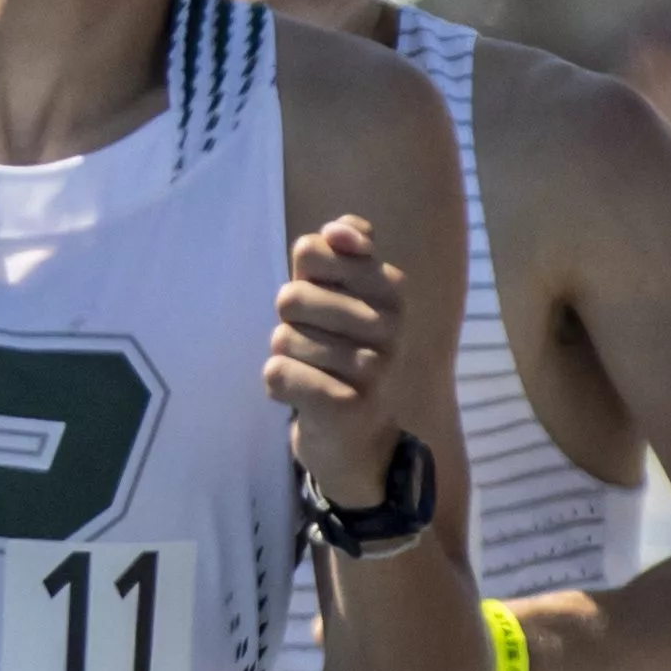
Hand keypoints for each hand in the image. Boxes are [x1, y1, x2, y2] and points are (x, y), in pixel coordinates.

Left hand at [267, 209, 409, 513]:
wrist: (362, 439)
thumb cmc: (343, 353)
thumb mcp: (346, 295)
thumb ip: (339, 251)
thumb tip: (336, 231)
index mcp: (392, 289)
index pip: (311, 252)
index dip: (301, 278)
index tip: (325, 302)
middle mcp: (390, 327)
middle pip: (290, 297)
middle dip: (290, 324)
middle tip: (316, 347)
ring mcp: (373, 368)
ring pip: (282, 339)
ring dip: (286, 358)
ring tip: (315, 374)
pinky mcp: (347, 406)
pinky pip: (278, 374)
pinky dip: (278, 386)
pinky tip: (304, 396)